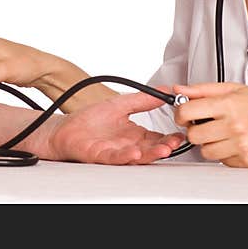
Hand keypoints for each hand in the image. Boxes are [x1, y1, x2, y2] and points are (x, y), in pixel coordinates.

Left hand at [45, 90, 184, 164]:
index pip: (157, 137)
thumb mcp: (121, 103)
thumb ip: (143, 99)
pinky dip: (126, 156)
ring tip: (163, 149)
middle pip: (151, 148)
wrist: (66, 128)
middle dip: (165, 147)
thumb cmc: (91, 119)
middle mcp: (128, 145)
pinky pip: (116, 158)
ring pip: (138, 156)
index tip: (181, 132)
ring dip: (151, 154)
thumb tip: (164, 90)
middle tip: (175, 143)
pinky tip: (134, 152)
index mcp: (135, 134)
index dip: (170, 136)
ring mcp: (116, 152)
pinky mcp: (101, 156)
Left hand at [173, 82, 247, 167]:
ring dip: (209, 144)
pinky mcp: (247, 161)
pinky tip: (233, 143)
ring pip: (205, 151)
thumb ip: (202, 89)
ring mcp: (241, 144)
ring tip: (221, 134)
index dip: (180, 113)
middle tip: (204, 125)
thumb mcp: (234, 89)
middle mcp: (235, 125)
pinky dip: (224, 154)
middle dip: (194, 130)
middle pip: (193, 135)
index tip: (183, 114)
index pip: (187, 111)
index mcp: (229, 104)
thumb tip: (179, 89)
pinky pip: (222, 161)